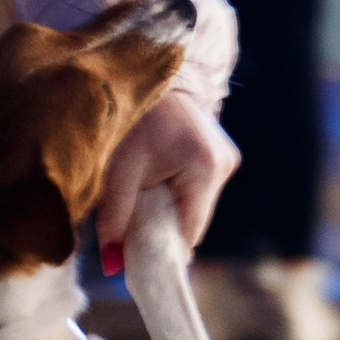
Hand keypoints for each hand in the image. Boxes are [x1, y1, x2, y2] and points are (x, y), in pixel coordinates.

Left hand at [95, 92, 233, 272]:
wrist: (149, 76)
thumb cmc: (131, 119)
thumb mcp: (118, 169)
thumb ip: (115, 216)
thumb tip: (112, 264)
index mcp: (206, 167)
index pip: (190, 231)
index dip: (162, 245)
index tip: (136, 252)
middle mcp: (225, 164)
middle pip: (194, 220)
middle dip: (163, 224)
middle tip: (132, 219)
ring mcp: (227, 157)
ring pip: (196, 205)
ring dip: (170, 207)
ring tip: (144, 191)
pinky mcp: (221, 153)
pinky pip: (197, 189)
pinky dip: (176, 192)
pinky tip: (158, 179)